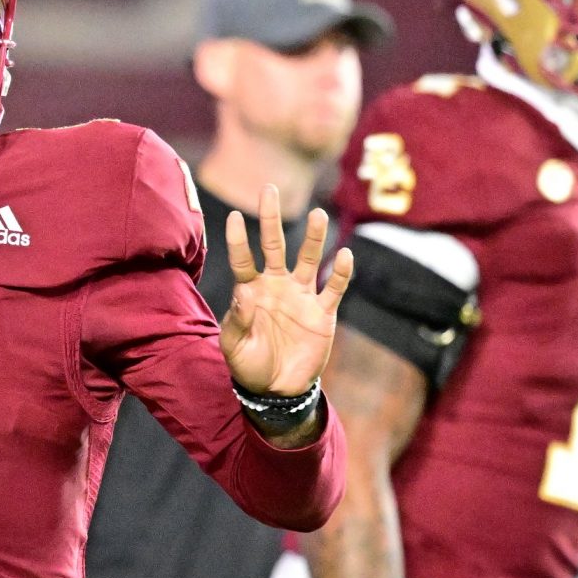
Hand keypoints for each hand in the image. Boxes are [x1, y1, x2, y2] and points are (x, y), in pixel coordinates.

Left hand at [221, 186, 353, 394]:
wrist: (277, 388)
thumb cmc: (249, 365)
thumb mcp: (234, 346)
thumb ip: (237, 320)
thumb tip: (243, 293)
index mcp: (250, 291)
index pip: (243, 260)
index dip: (237, 240)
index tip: (232, 217)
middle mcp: (276, 286)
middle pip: (274, 245)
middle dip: (271, 218)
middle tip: (269, 188)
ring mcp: (301, 296)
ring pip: (308, 259)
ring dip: (313, 238)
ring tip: (317, 213)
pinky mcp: (323, 312)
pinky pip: (333, 288)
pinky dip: (340, 273)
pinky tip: (344, 254)